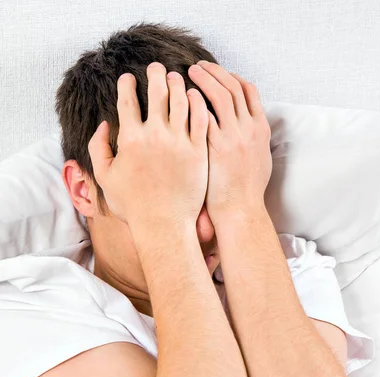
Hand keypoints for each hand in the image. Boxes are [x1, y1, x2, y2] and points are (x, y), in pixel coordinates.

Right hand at [88, 63, 208, 226]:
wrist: (164, 225)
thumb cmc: (133, 206)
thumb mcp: (105, 178)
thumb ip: (98, 148)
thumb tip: (104, 125)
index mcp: (130, 139)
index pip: (127, 99)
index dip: (127, 83)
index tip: (129, 78)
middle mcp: (155, 135)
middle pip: (156, 92)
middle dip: (155, 74)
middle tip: (156, 68)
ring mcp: (179, 142)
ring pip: (181, 100)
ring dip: (178, 83)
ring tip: (177, 79)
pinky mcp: (198, 151)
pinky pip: (201, 118)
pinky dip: (198, 103)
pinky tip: (196, 98)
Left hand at [187, 61, 272, 222]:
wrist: (240, 211)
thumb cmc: (246, 192)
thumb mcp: (259, 160)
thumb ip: (253, 139)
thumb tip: (244, 126)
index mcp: (261, 130)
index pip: (249, 91)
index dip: (232, 76)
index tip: (218, 72)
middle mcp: (249, 129)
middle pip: (232, 87)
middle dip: (214, 72)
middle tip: (197, 66)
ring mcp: (233, 137)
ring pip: (219, 95)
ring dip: (203, 80)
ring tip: (186, 74)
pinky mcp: (216, 148)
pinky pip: (204, 115)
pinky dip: (194, 102)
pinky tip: (181, 98)